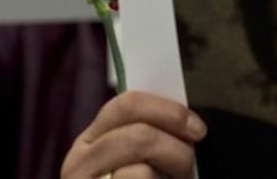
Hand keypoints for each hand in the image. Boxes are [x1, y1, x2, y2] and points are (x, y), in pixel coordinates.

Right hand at [60, 91, 205, 178]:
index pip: (127, 105)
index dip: (168, 111)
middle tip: (188, 166)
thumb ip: (146, 139)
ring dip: (168, 178)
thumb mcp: (136, 161)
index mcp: (90, 141)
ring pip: (141, 171)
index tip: (197, 128)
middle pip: (140, 136)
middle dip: (175, 149)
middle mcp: (80, 164)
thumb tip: (182, 122)